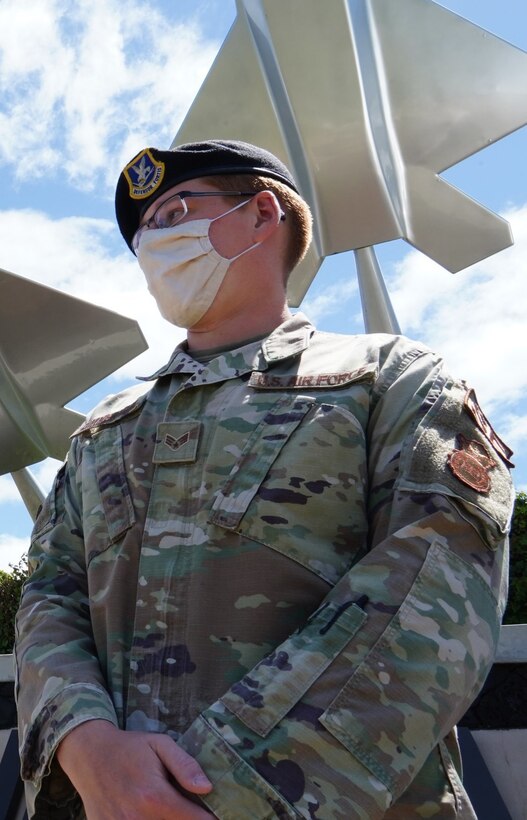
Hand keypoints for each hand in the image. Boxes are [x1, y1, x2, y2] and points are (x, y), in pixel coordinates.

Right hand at [56, 719, 213, 818]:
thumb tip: (207, 788)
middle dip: (188, 818)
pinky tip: (150, 812)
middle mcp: (137, 819)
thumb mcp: (160, 744)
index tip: (218, 813)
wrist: (89, 756)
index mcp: (154, 796)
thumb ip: (185, 765)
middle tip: (188, 807)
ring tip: (168, 808)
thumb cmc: (130, 748)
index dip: (209, 818)